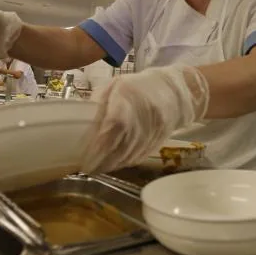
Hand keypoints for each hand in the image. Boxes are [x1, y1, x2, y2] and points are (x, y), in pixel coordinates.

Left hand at [80, 66, 208, 173]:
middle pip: (120, 148)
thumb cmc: (138, 87)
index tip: (84, 158)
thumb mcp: (115, 86)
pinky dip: (124, 163)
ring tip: (97, 167)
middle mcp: (142, 119)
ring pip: (129, 156)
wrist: (174, 92)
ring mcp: (152, 133)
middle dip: (101, 162)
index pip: (113, 128)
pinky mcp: (157, 143)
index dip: (99, 146)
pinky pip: (138, 158)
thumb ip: (99, 104)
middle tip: (86, 168)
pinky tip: (114, 162)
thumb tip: (81, 125)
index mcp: (128, 100)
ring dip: (111, 165)